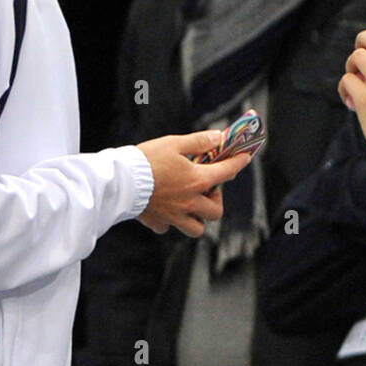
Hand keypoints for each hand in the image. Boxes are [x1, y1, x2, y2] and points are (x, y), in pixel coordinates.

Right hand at [135, 130, 251, 236]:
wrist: (120, 180)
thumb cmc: (146, 159)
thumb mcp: (174, 143)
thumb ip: (198, 141)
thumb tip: (217, 137)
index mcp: (196, 181)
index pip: (227, 172)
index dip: (239, 163)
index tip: (245, 157)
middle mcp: (189, 202)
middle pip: (216, 211)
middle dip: (216, 200)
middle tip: (207, 187)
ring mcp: (174, 216)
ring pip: (197, 229)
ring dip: (199, 218)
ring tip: (191, 204)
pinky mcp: (157, 222)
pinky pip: (170, 227)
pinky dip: (171, 221)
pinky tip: (166, 209)